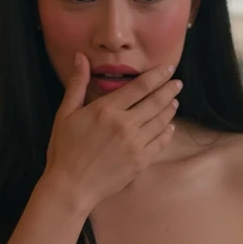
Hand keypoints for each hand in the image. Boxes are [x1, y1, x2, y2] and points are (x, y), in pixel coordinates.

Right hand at [43, 55, 180, 210]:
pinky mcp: (141, 161)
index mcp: (107, 109)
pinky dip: (167, 132)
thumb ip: (77, 84)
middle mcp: (125, 124)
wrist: (71, 186)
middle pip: (155, 102)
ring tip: (174, 102)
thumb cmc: (64, 149)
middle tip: (178, 83)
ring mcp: (135, 144)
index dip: (157, 76)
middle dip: (169, 90)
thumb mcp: (65, 113)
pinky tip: (169, 127)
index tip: (168, 69)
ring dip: (170, 109)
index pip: (140, 87)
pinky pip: (160, 142)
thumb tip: (81, 57)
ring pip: (161, 121)